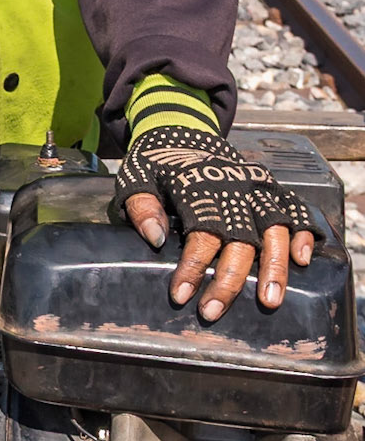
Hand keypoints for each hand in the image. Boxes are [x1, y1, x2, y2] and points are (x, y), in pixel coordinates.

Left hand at [116, 125, 315, 320]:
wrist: (181, 128)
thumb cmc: (157, 161)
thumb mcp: (136, 176)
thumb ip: (142, 206)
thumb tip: (156, 238)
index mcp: (200, 186)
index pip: (201, 233)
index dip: (194, 266)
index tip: (181, 295)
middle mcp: (234, 188)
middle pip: (240, 240)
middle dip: (229, 280)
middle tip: (213, 312)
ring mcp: (257, 188)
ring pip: (274, 230)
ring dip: (274, 267)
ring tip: (269, 301)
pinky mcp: (270, 188)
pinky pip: (295, 209)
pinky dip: (303, 233)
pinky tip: (303, 260)